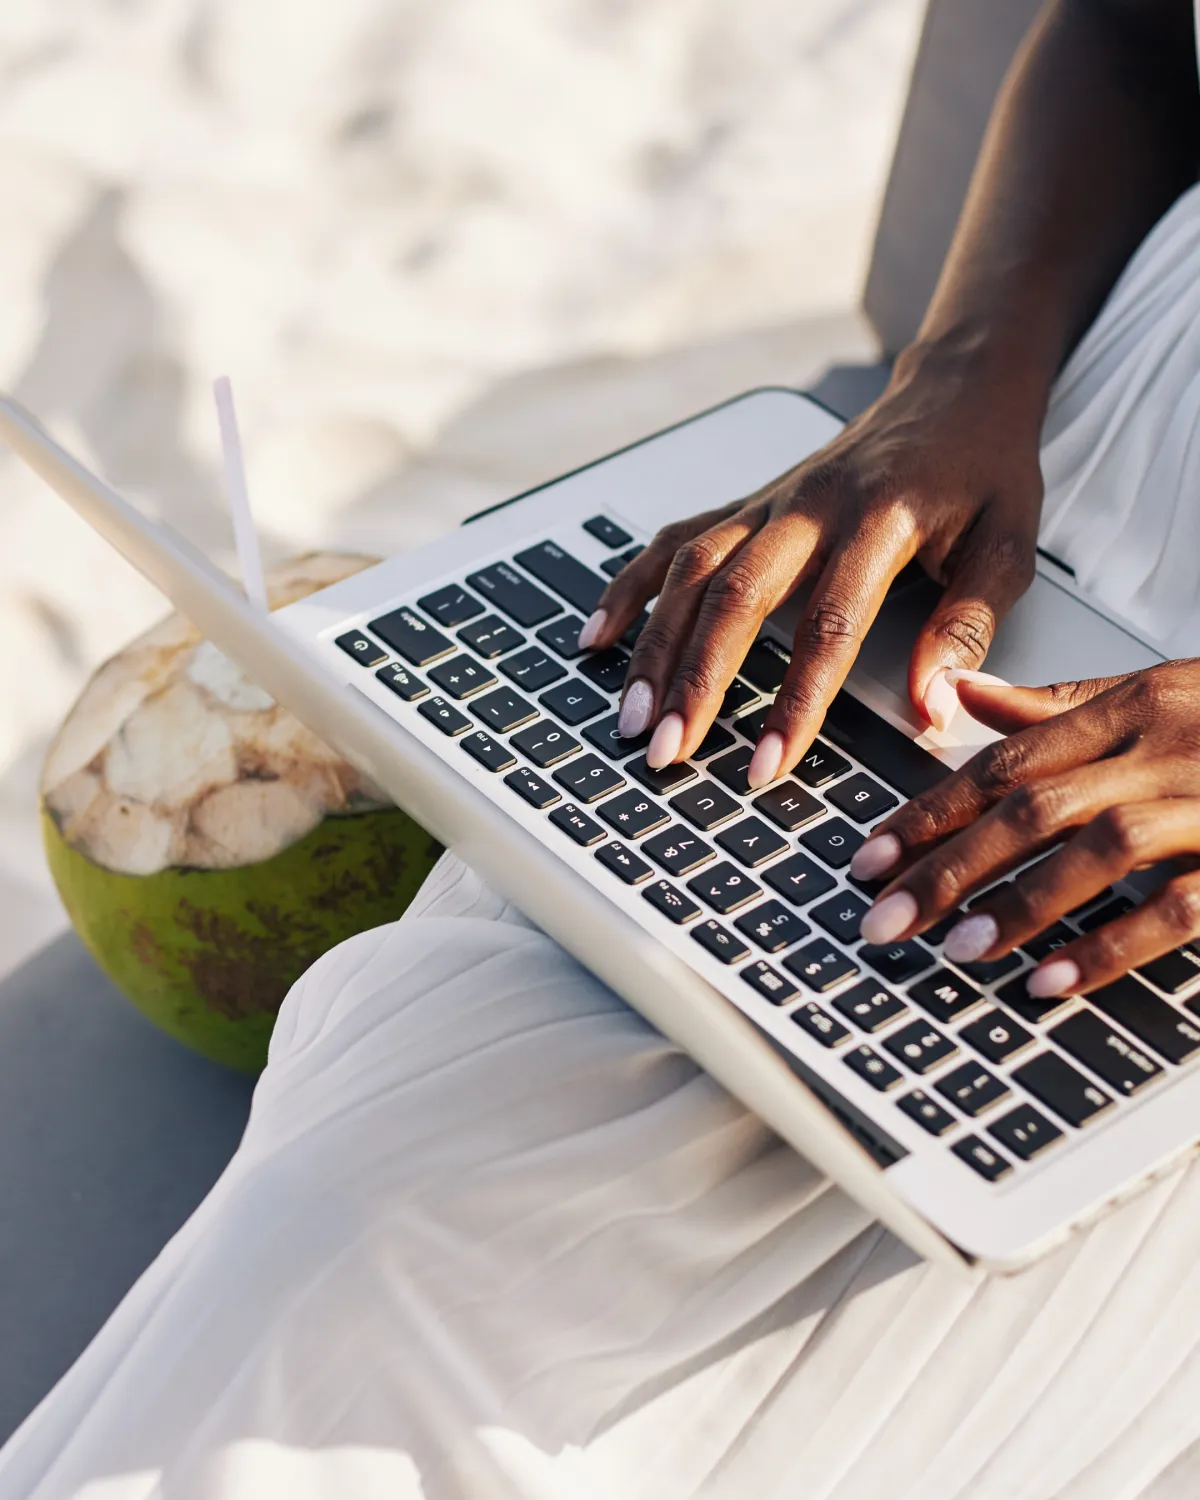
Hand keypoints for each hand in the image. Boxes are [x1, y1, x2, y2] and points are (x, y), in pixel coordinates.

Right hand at [578, 343, 1044, 784]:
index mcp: (880, 518)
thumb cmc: (985, 470)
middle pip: (735, 595)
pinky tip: (598, 634)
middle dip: (695, 680)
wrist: (955, 389)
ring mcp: (769, 501)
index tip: (768, 766)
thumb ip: (967, 626)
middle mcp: (811, 505)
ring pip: (691, 570)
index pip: (829, 623)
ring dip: (654, 645)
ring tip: (631, 715)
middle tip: (668, 750)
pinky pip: (675, 542)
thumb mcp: (1009, 546)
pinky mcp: (748, 502)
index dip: (795, 700)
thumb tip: (931, 709)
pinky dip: (631, 587)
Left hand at [852, 660, 1199, 998]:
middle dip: (945, 867)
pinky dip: (1110, 945)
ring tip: (954, 949)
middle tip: (880, 920)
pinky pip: (1179, 904)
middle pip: (1031, 807)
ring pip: (1097, 849)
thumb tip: (961, 695)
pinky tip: (1051, 980)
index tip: (867, 858)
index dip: (928, 811)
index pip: (1005, 761)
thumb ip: (1060, 705)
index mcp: (1134, 707)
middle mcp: (1165, 747)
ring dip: (1019, 903)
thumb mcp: (1162, 692)